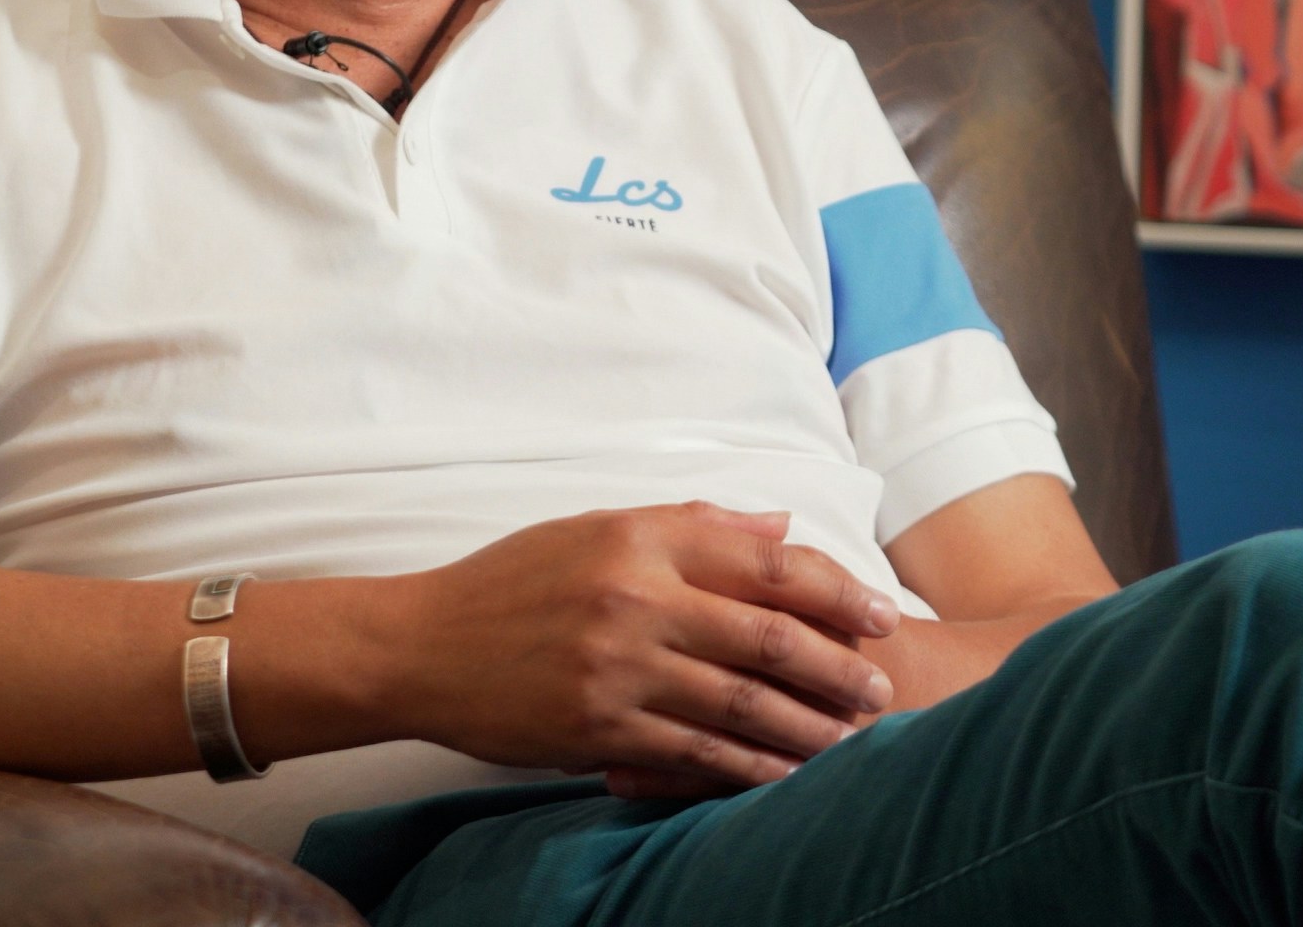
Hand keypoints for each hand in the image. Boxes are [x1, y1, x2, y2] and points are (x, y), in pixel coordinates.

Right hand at [388, 503, 897, 792]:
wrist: (422, 647)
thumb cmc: (513, 582)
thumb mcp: (596, 528)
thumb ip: (693, 524)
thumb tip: (782, 525)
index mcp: (641, 540)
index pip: (766, 562)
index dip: (835, 590)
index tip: (880, 614)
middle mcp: (636, 599)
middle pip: (766, 635)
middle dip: (836, 667)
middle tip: (881, 689)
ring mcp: (618, 668)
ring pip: (739, 703)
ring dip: (806, 728)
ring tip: (851, 743)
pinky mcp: (599, 728)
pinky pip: (692, 753)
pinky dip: (745, 769)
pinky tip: (782, 777)